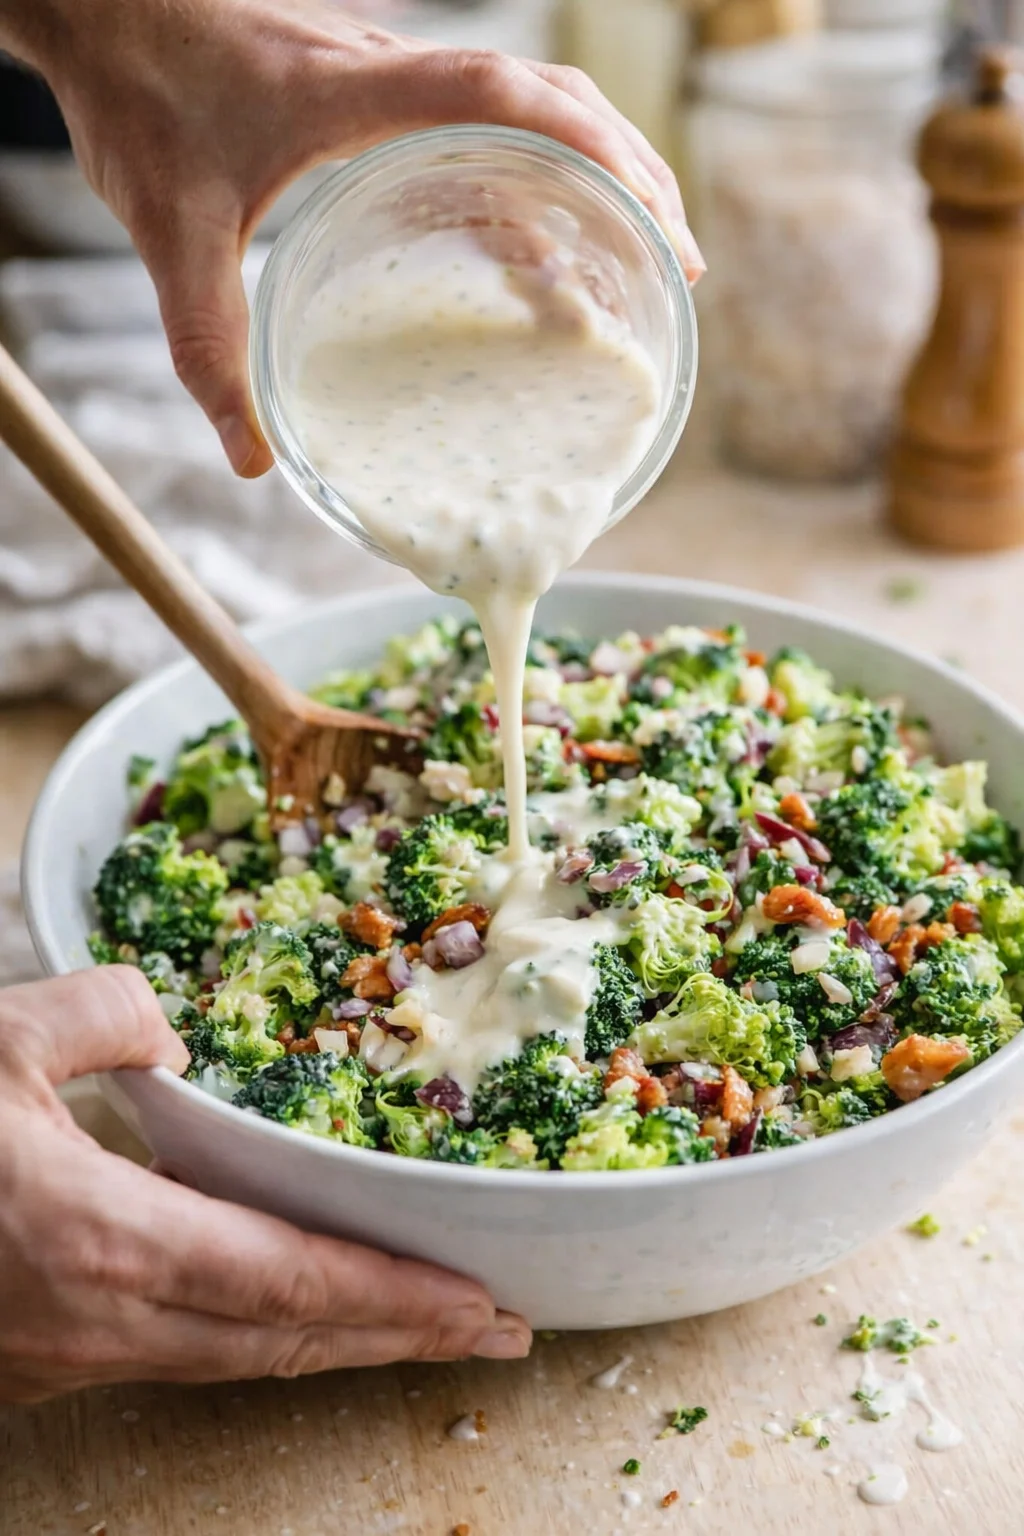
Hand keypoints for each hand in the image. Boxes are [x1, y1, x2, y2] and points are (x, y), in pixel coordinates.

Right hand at [0, 966, 529, 1403]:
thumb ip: (101, 1012)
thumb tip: (168, 1031)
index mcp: (105, 1241)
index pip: (288, 1282)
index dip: (393, 1298)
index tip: (479, 1304)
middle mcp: (101, 1322)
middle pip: (283, 1341)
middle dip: (396, 1338)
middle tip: (490, 1328)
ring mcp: (66, 1359)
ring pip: (233, 1360)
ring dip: (332, 1344)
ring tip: (411, 1326)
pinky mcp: (36, 1363)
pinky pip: (178, 1357)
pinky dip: (254, 1339)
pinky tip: (278, 1315)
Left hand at [1, 0, 701, 475]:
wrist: (101, 8)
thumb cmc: (137, 98)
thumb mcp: (168, 229)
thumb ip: (206, 344)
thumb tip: (251, 459)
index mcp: (355, 94)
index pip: (505, 94)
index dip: (594, 150)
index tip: (656, 221)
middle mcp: (393, 72)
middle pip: (553, 97)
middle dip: (631, 172)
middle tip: (680, 260)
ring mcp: (395, 78)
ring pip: (534, 105)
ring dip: (600, 172)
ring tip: (640, 259)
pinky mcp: (384, 91)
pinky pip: (488, 125)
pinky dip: (537, 181)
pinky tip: (546, 250)